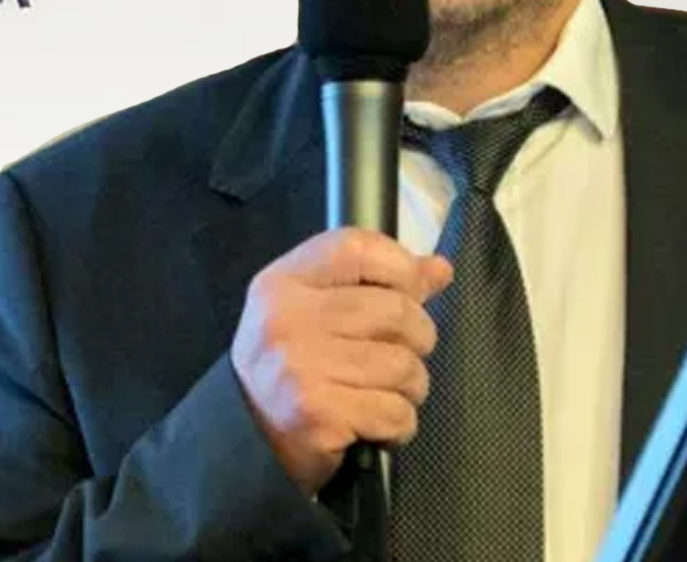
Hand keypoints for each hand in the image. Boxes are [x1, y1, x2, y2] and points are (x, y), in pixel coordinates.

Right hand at [228, 228, 454, 493]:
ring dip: (410, 387)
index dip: (400, 267)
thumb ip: (376, 285)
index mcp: (284, 282)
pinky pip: (396, 413)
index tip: (409, 293)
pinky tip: (375, 424)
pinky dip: (398, 424)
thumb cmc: (291, 365)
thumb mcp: (315, 310)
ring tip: (384, 393)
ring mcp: (302, 367)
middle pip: (396, 310)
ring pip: (404, 366)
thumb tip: (439, 269)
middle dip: (417, 338)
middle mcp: (288, 318)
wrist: (247, 438)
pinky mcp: (319, 414)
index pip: (357, 248)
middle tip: (399, 355)